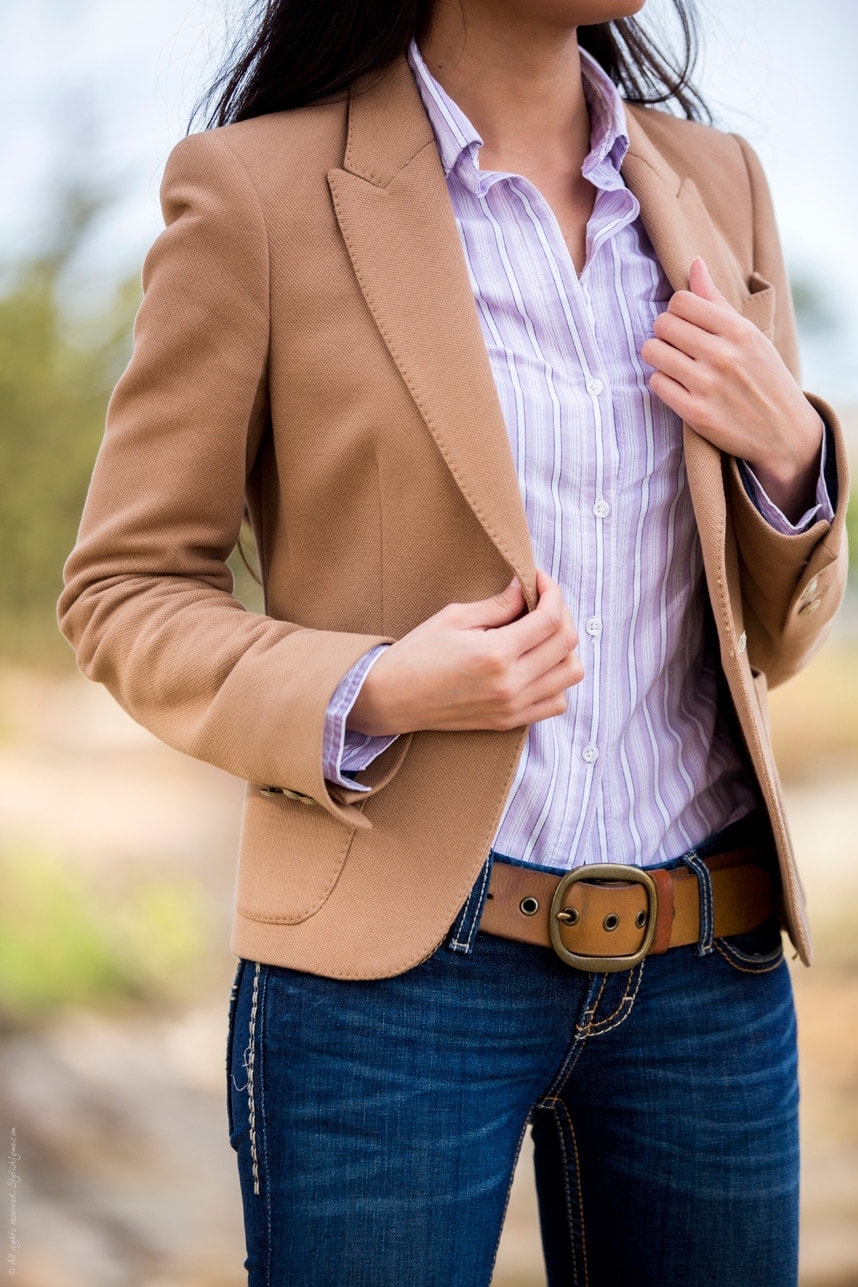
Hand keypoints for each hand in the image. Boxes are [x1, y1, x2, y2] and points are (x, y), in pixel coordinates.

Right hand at [347, 569, 583, 735]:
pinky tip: (537, 664)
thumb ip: (498, 604)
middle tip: (541, 600)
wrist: (390, 699)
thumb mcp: (454, 618)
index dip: (552, 592)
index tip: (539, 579)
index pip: (550, 619)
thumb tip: (526, 587)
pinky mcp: (509, 721)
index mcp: (496, 654)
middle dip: (561, 612)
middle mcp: (511, 684)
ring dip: (564, 647)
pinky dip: (557, 680)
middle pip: (567, 644)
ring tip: (541, 633)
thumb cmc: (416, 654)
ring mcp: (513, 707)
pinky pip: (556, 703)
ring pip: (570, 674)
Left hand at [640, 257, 823, 520]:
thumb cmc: (765, 377)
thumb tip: (695, 264)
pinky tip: (675, 384)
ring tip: (672, 361)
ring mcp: (707, 385)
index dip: (677, 310)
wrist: (785, 431)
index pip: (681, 300)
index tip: (685, 323)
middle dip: (663, 331)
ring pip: (652, 352)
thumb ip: (718, 302)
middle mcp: (722, 355)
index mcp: (738, 330)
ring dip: (657, 355)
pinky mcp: (695, 413)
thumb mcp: (751, 336)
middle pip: (662, 324)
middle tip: (676, 344)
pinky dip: (661, 381)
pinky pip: (656, 383)